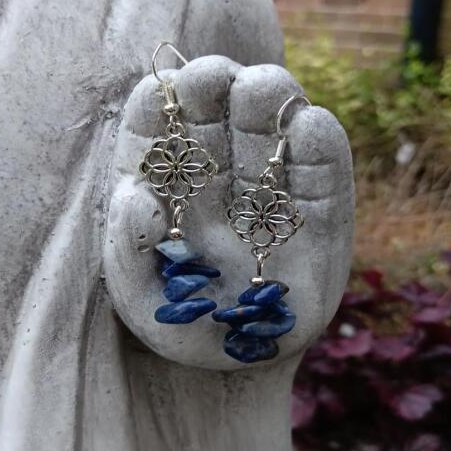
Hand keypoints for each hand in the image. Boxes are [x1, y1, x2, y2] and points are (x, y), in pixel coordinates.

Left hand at [104, 56, 353, 370]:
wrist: (243, 373)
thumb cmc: (184, 332)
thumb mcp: (140, 302)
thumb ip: (126, 252)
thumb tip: (136, 196)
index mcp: (169, 186)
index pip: (159, 126)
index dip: (157, 102)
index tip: (157, 93)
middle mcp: (218, 178)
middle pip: (216, 109)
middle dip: (213, 83)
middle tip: (212, 77)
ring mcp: (270, 189)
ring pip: (271, 122)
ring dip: (269, 96)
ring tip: (263, 92)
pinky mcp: (322, 211)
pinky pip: (324, 165)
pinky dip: (319, 141)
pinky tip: (308, 127)